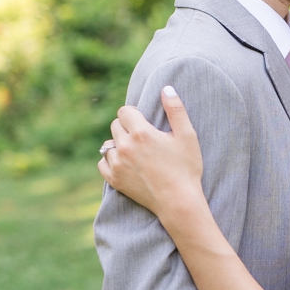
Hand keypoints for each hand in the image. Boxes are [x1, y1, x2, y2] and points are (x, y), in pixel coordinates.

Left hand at [98, 86, 204, 220]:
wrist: (179, 202)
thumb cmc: (186, 168)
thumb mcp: (188, 136)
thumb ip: (176, 110)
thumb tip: (167, 88)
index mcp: (141, 132)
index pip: (125, 111)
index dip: (135, 114)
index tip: (144, 123)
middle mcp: (125, 146)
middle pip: (115, 126)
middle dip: (127, 128)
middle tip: (143, 139)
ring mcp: (117, 164)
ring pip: (108, 144)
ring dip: (119, 145)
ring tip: (135, 153)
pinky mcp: (114, 179)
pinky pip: (102, 162)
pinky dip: (111, 161)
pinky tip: (125, 164)